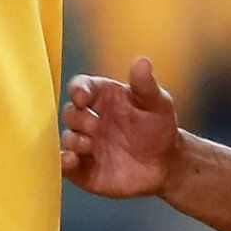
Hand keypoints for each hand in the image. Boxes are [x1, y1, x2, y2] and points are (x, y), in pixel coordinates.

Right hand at [61, 57, 183, 198]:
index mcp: (101, 97)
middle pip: (70, 113)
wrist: (166, 163)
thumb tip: (142, 61)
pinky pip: (66, 166)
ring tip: (89, 144)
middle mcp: (89, 119)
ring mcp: (85, 145)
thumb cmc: (159, 127)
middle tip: (95, 126)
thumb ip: (146, 85)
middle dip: (77, 118)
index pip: (81, 87)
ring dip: (73, 139)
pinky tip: (71, 160)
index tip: (82, 96)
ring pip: (67, 138)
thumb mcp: (157, 103)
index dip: (77, 90)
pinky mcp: (84, 169)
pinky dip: (63, 163)